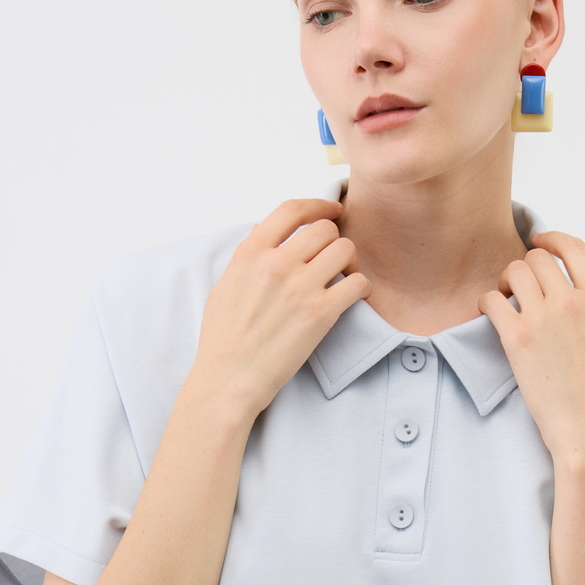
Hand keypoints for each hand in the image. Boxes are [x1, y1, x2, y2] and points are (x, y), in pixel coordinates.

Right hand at [189, 198, 369, 417]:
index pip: (292, 210)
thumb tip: (262, 231)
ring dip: (349, 262)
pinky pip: (357, 283)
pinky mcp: (320, 314)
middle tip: (333, 260)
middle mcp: (276, 264)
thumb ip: (248, 257)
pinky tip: (352, 297)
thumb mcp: (225, 286)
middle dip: (333, 241)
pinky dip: (361, 287)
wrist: (229, 379)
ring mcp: (299, 288)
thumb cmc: (223, 338)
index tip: (332, 210)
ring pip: (345, 250)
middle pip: (324, 229)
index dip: (319, 205)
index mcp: (251, 253)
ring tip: (342, 279)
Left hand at [477, 231, 584, 463]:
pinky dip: (486, 303)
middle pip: (537, 258)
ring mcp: (544, 319)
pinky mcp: (517, 339)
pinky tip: (490, 316)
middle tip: (517, 289)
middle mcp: (572, 302)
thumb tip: (580, 303)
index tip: (539, 241)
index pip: (574, 247)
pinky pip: (491, 301)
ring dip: (504, 282)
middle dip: (524, 268)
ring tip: (505, 302)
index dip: (552, 238)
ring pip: (513, 272)